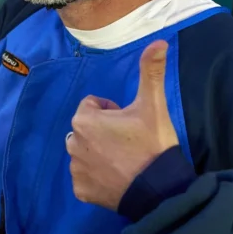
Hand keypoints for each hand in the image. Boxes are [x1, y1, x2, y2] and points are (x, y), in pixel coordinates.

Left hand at [66, 41, 179, 211]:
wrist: (160, 191)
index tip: (130, 123)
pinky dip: (97, 176)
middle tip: (129, 142)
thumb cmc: (152, 144)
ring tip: (125, 161)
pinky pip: (85, 176)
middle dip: (103, 131)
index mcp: (83, 120)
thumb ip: (151, 71)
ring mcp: (75, 170)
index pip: (92, 106)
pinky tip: (117, 178)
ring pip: (85, 152)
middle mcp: (72, 143)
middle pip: (87, 128)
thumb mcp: (154, 105)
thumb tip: (158, 41)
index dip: (112, 111)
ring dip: (99, 152)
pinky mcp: (80, 192)